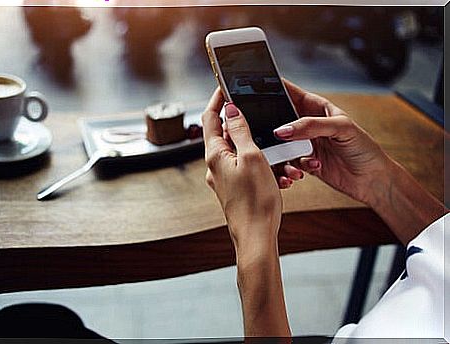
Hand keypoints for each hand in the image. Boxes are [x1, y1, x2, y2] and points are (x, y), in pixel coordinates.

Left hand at [202, 88, 281, 251]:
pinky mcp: (233, 188)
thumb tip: (230, 109)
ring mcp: (223, 178)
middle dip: (244, 124)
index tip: (225, 86)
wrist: (256, 238)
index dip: (217, 99)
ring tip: (278, 156)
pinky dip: (260, 164)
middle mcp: (214, 166)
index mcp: (215, 154)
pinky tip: (277, 173)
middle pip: (224, 134)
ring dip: (258, 148)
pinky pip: (245, 168)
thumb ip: (240, 131)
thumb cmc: (255, 201)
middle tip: (259, 116)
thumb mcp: (252, 158)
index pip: (209, 118)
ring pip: (239, 152)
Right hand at [274, 79, 391, 205]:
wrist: (371, 180)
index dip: (273, 89)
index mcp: (316, 107)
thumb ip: (310, 126)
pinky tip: (308, 169)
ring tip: (297, 159)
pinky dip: (291, 167)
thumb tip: (283, 130)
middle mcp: (308, 124)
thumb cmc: (364, 148)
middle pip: (279, 119)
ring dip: (282, 152)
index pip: (290, 92)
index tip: (255, 91)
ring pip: (279, 143)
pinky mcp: (303, 162)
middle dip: (271, 126)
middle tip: (269, 133)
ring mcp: (304, 143)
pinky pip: (286, 162)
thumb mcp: (340, 128)